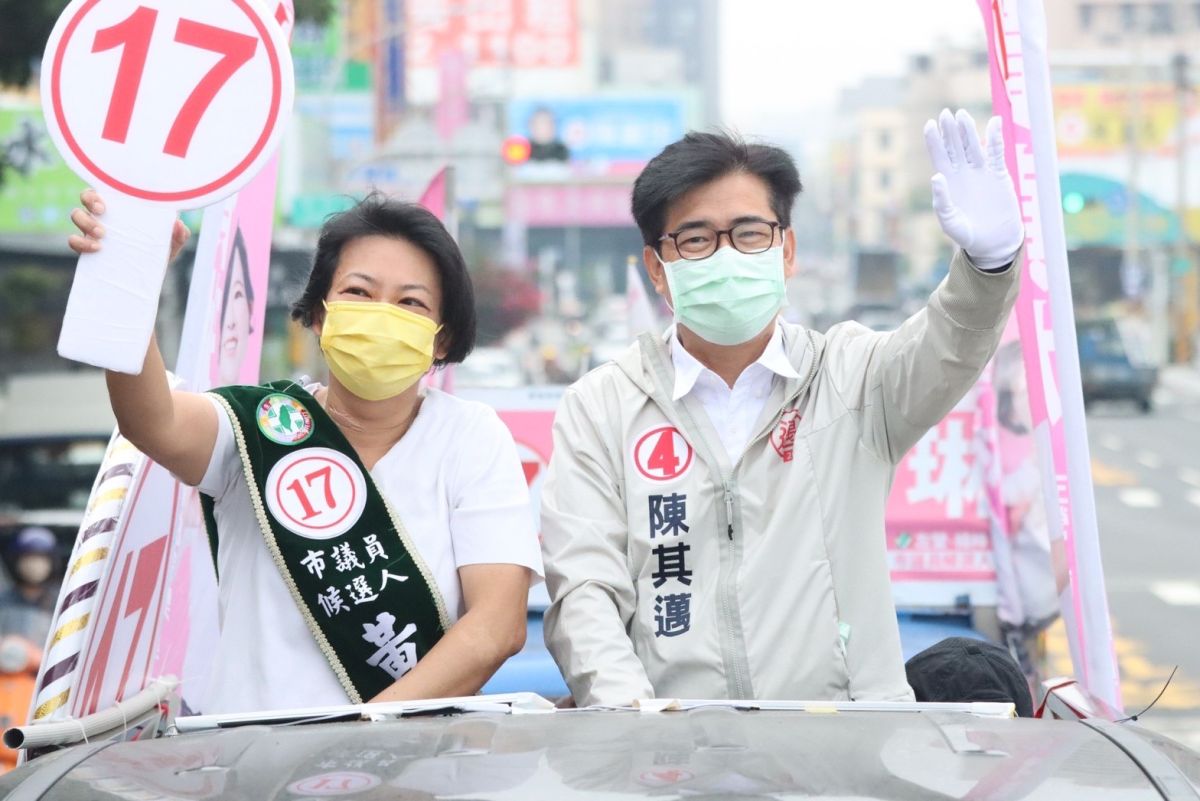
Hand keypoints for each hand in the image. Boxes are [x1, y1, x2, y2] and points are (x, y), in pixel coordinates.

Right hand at [68, 189, 189, 262]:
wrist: (149, 280)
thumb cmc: (158, 254)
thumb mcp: (171, 245)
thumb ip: (179, 236)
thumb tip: (178, 224)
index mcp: (122, 209)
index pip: (106, 189)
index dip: (99, 191)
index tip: (105, 203)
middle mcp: (105, 216)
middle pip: (85, 198)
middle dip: (89, 203)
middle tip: (102, 215)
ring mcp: (93, 231)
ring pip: (76, 216)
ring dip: (85, 222)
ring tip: (101, 236)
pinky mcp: (87, 248)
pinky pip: (73, 241)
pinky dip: (80, 243)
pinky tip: (96, 249)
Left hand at [924, 109, 1022, 269]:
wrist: (992, 243)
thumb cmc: (967, 234)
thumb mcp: (950, 221)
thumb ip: (941, 201)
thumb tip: (936, 176)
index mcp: (947, 181)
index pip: (939, 155)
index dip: (934, 140)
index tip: (930, 124)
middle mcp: (962, 172)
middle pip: (955, 146)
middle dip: (950, 130)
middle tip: (946, 114)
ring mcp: (981, 171)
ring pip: (974, 145)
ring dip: (968, 130)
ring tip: (962, 115)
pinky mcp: (998, 174)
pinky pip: (996, 153)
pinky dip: (995, 139)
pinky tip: (993, 123)